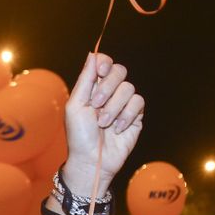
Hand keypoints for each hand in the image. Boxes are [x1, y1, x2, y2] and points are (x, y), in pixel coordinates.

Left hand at [62, 53, 144, 197]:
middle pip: (119, 71)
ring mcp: (123, 104)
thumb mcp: (76, 106)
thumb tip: (92, 54)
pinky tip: (117, 128)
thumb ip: (85, 80)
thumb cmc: (79, 136)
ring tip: (104, 123)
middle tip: (96, 105)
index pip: (103, 64)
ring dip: (114, 107)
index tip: (101, 68)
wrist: (92, 160)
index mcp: (92, 88)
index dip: (104, 62)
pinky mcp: (136, 116)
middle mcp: (109, 93)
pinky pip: (138, 102)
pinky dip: (126, 115)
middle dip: (107, 87)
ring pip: (128, 88)